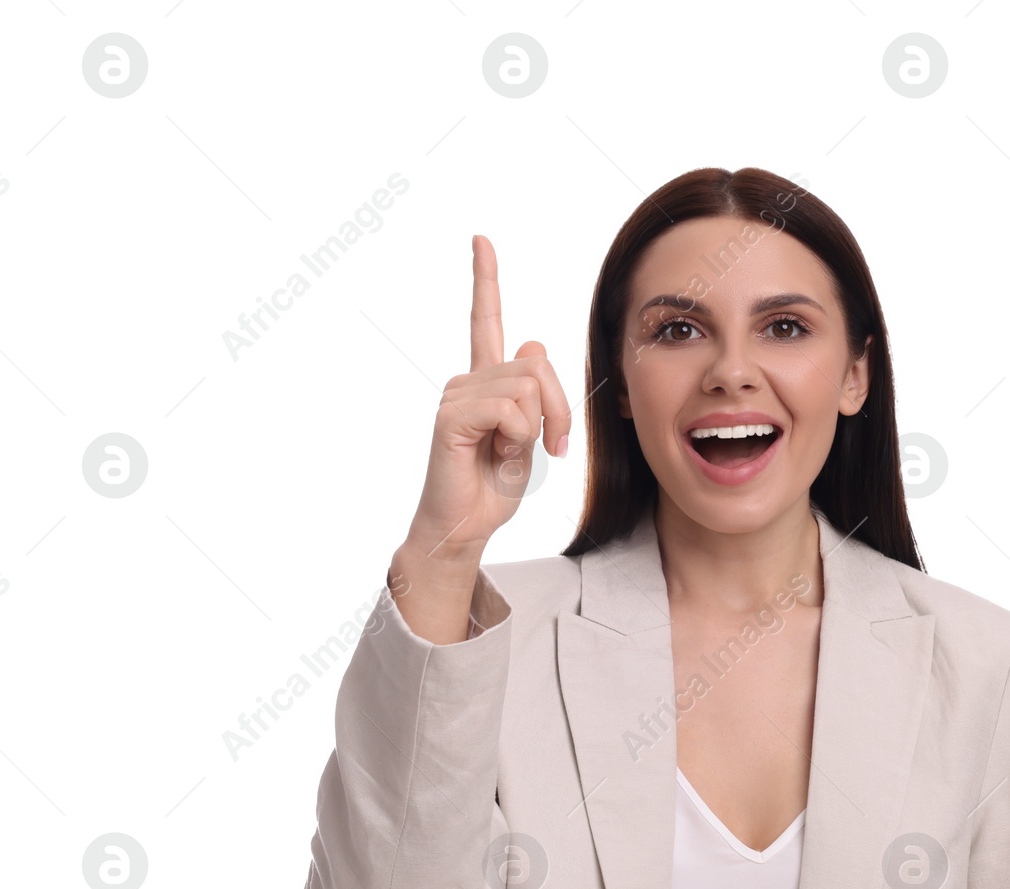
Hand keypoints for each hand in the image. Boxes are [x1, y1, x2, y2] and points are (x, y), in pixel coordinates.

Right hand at [401, 235, 570, 564]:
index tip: (481, 240)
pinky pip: (510, 410)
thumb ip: (537, 394)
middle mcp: (466, 380)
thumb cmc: (495, 486)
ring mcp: (456, 395)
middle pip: (538, 366)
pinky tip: (498, 455)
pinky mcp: (450, 417)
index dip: (485, 279)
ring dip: (538, 429)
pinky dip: (519, 438)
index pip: (485, 320)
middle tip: (552, 449)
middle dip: (559, 411)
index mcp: (486, 381)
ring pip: (528, 388)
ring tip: (517, 455)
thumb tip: (533, 343)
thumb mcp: (532, 435)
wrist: (465, 527)